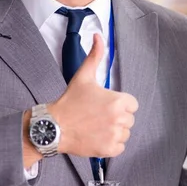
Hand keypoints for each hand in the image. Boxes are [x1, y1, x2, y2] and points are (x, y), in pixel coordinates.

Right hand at [48, 33, 137, 157]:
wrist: (54, 126)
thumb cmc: (70, 100)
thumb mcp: (84, 76)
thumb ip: (95, 55)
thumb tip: (98, 36)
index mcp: (118, 101)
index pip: (132, 104)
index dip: (120, 104)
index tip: (106, 105)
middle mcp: (119, 119)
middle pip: (129, 119)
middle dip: (117, 117)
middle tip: (98, 115)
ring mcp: (114, 136)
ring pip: (125, 133)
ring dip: (114, 131)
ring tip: (97, 126)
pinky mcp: (108, 150)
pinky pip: (120, 147)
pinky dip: (111, 144)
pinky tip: (97, 137)